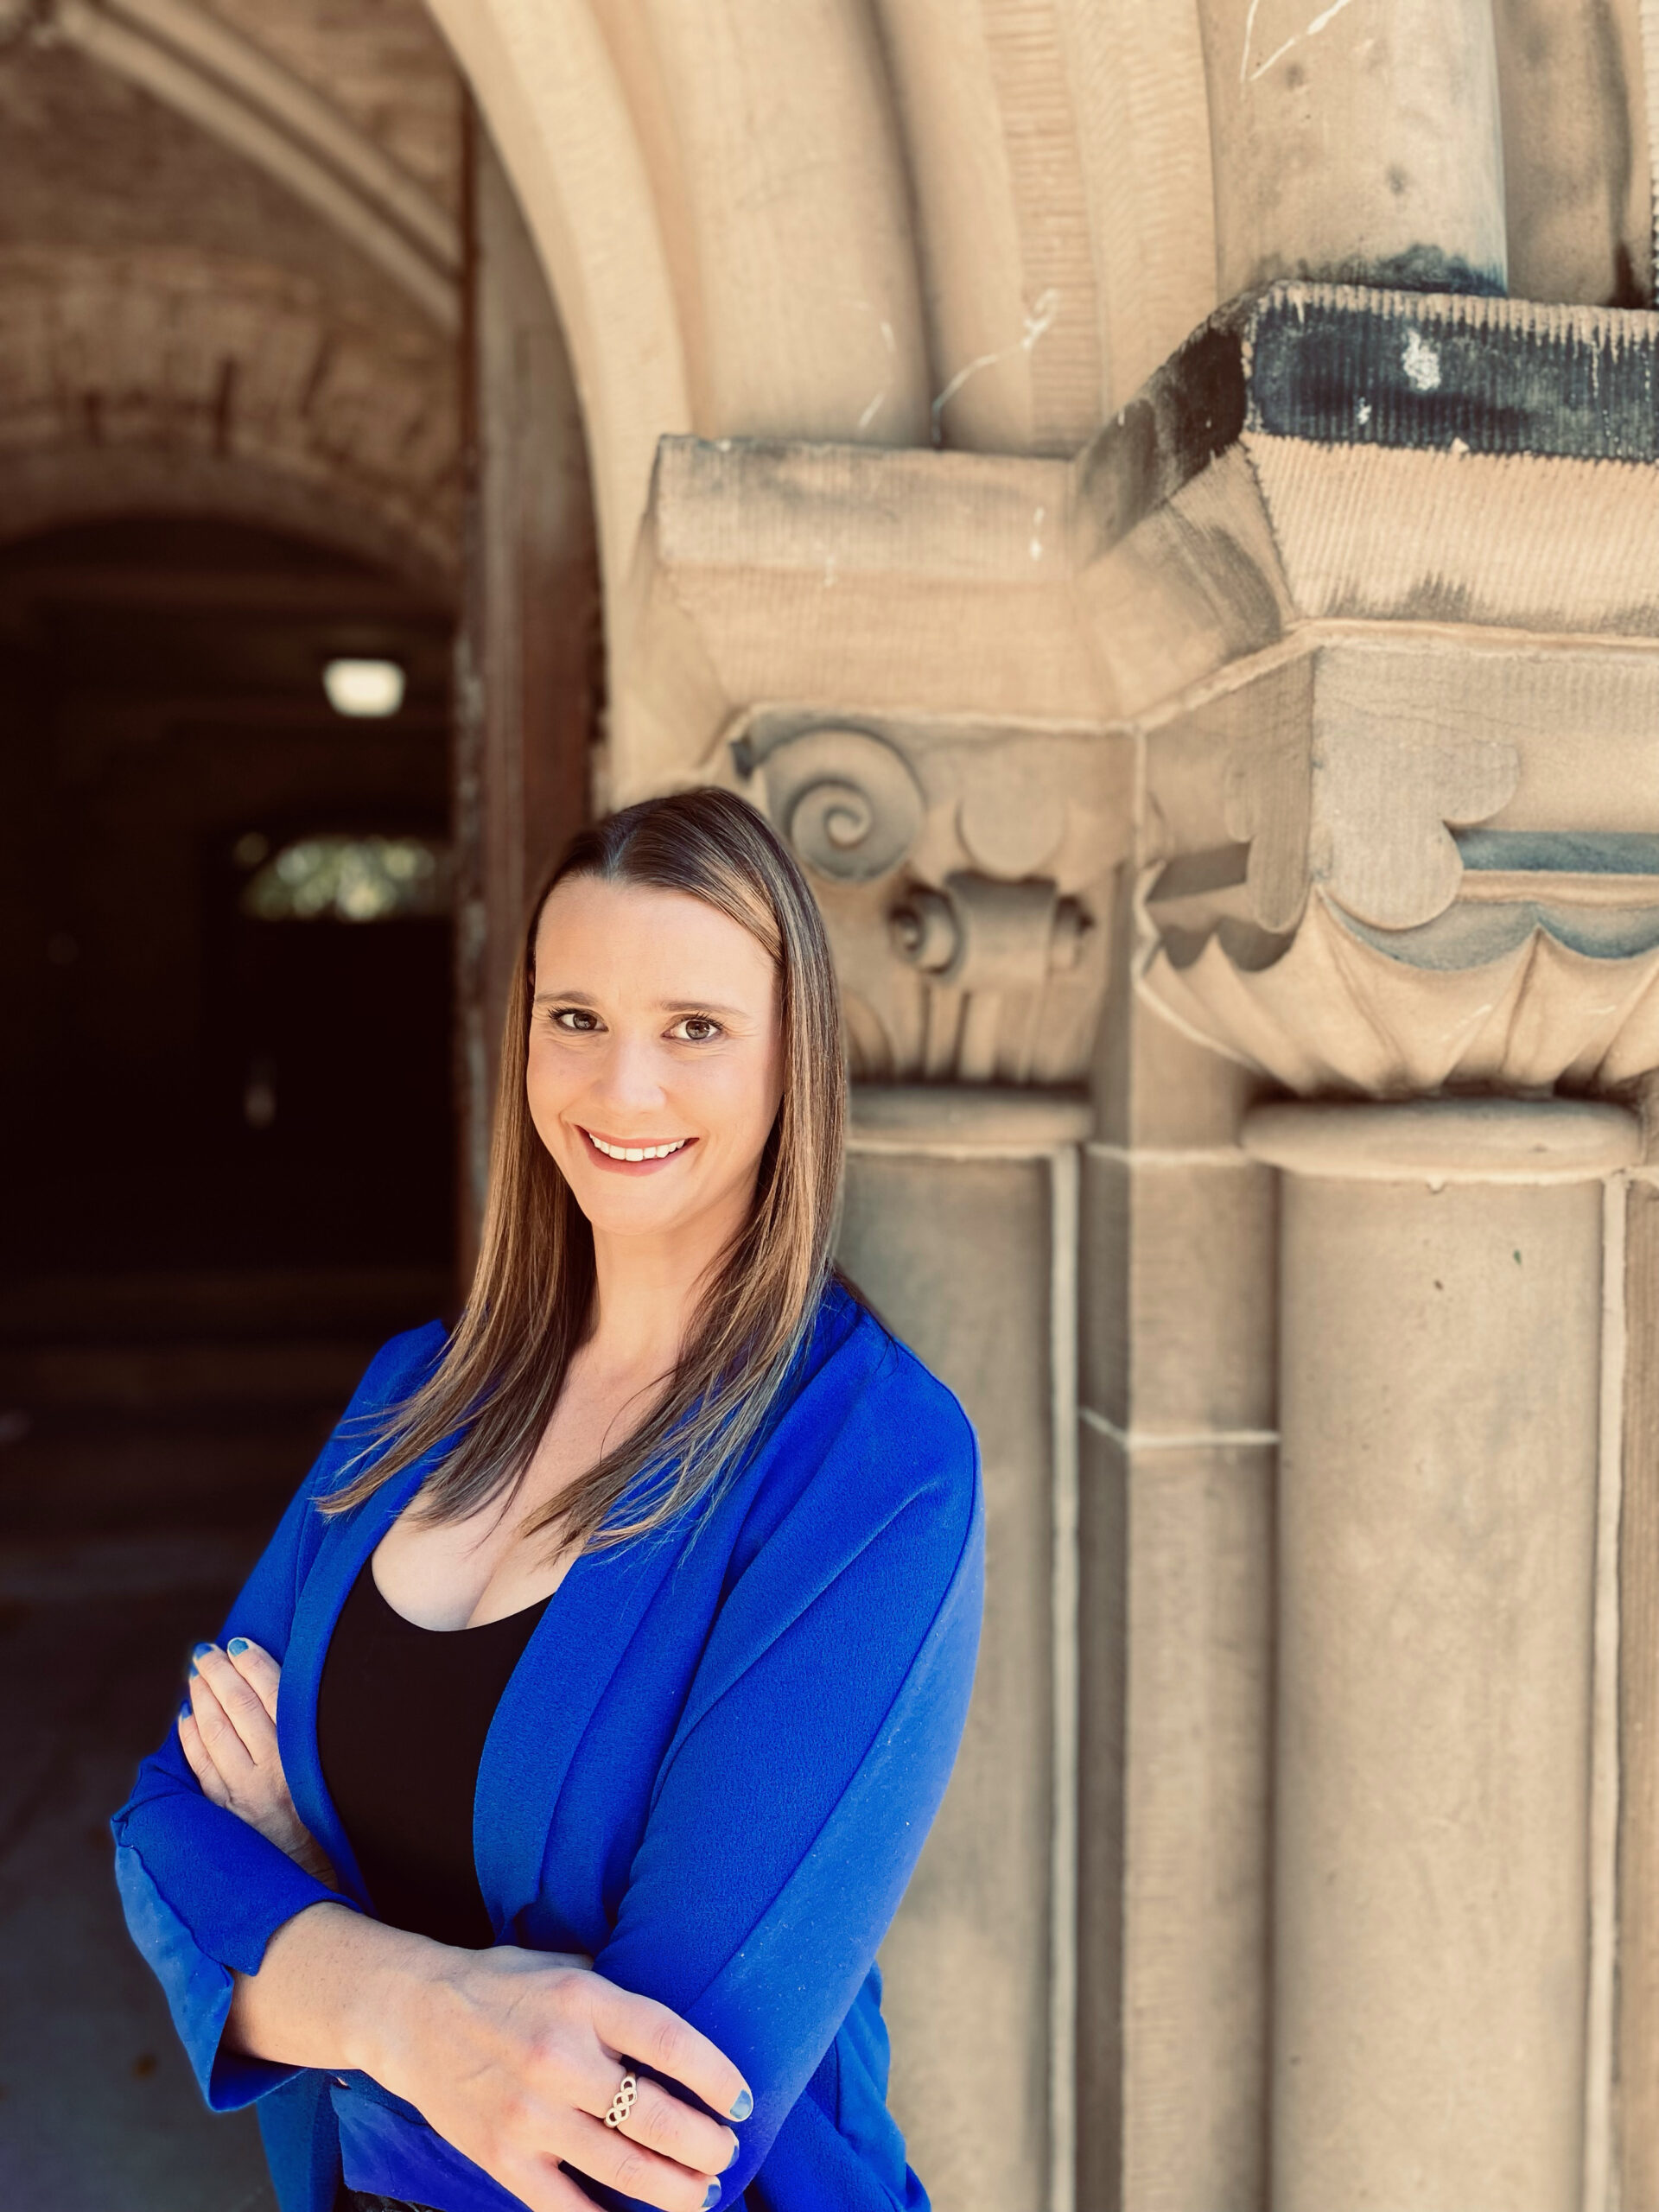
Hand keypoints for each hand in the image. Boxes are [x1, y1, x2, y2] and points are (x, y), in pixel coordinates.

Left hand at [179, 1639, 336, 1885]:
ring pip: (214, 1734)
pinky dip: (190, 1740)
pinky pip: (201, 1768)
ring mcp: (243, 1795)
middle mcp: (271, 1772)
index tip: (239, 1642)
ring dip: (201, 1699)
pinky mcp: (225, 1815)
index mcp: (303, 1757)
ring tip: (195, 1675)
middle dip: (219, 1674)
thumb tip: (292, 1690)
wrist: (316, 1884)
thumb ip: (313, 1735)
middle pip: (238, 1708)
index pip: (273, 1695)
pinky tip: (185, 1718)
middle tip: (206, 1651)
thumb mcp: (337, 1775)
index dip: (253, 1664)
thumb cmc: (334, 1823)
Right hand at [366, 1941, 749, 2211]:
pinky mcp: (503, 2158)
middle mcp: (559, 2058)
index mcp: (583, 2001)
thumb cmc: (503, 1986)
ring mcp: (529, 2115)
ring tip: (704, 2192)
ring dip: (676, 2189)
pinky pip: (567, 2207)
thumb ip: (618, 1998)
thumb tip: (683, 2030)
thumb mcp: (568, 1966)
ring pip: (623, 2168)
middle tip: (727, 2152)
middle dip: (705, 2145)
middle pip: (655, 2116)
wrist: (412, 2016)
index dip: (716, 2076)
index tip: (743, 2100)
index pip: (669, 2042)